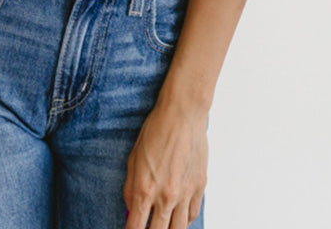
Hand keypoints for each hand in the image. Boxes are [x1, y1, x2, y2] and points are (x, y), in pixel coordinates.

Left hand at [123, 94, 207, 228]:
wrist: (182, 114)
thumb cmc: (155, 131)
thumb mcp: (133, 159)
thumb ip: (130, 189)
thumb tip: (131, 211)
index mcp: (145, 190)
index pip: (135, 228)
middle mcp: (166, 197)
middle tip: (147, 225)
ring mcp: (185, 194)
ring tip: (162, 223)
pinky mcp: (199, 188)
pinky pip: (192, 216)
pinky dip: (183, 220)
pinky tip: (176, 216)